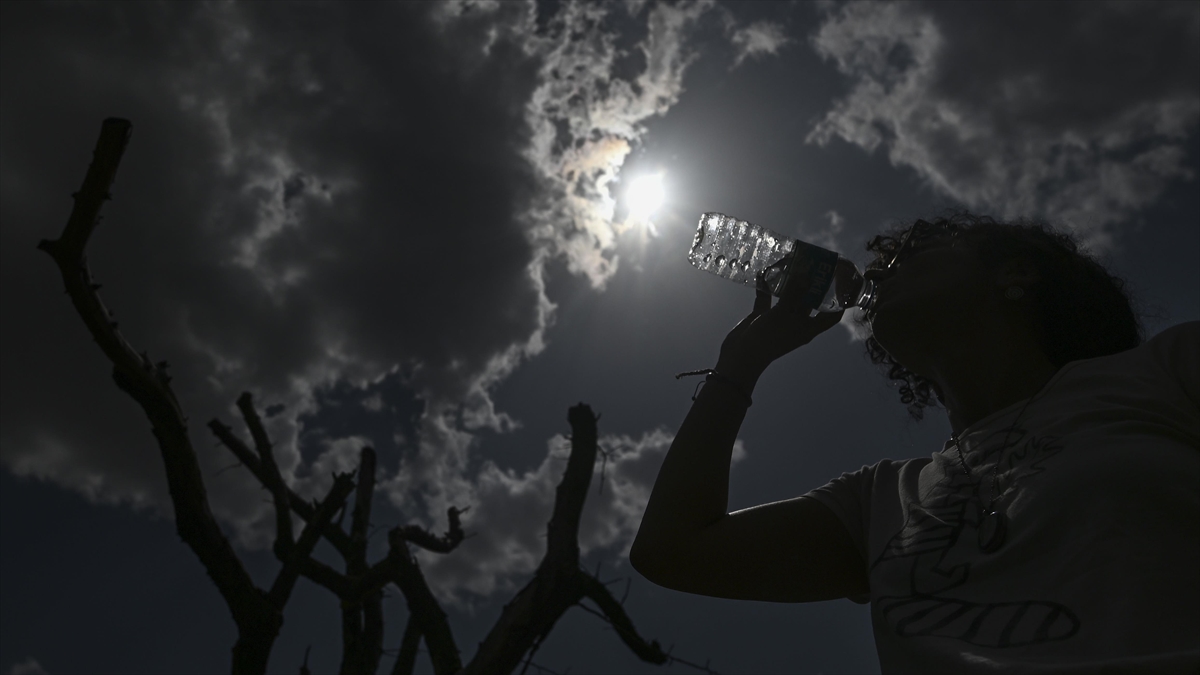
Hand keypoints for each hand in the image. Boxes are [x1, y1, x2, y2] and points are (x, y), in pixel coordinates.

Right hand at [715, 276, 845, 388]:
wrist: (741, 356)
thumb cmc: (768, 339)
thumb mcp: (784, 314)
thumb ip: (794, 294)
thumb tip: (806, 275)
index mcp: (808, 328)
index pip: (831, 316)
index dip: (840, 302)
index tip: (842, 284)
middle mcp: (797, 323)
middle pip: (810, 301)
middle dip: (812, 284)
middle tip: (813, 265)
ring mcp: (780, 320)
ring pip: (788, 298)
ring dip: (789, 283)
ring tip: (791, 264)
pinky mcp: (763, 317)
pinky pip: (767, 299)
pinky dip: (766, 287)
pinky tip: (763, 273)